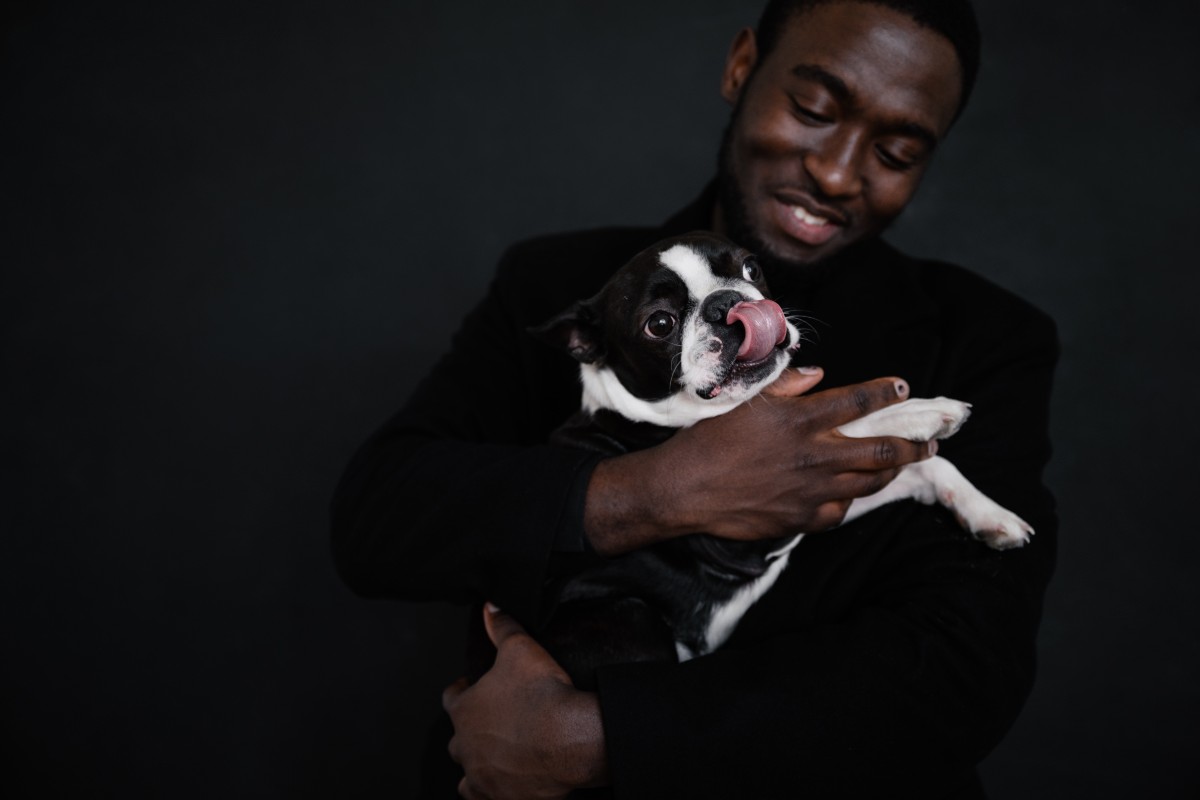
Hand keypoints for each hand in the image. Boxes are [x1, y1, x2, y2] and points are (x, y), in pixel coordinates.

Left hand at [443, 605, 608, 799]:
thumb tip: (489, 607)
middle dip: (469, 732)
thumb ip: (502, 626)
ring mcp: (481, 776)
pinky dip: (490, 793)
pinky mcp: (500, 798)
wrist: (568, 739)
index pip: (450, 698)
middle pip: (456, 741)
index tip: (468, 687)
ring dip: (476, 767)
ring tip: (491, 760)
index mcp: (465, 710)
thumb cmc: (542, 695)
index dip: (460, 691)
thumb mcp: (520, 648)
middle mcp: (466, 747)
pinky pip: (483, 799)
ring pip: (466, 777)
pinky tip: (502, 787)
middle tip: (488, 724)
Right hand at [585, 369, 934, 552]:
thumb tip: (819, 375)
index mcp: (801, 419)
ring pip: (869, 482)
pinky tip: (851, 494)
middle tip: (929, 441)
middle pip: (882, 450)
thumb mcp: (747, 400)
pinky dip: (850, 500)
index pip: (859, 402)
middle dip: (913, 444)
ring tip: (902, 464)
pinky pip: (840, 511)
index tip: (902, 387)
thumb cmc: (710, 439)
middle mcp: (815, 455)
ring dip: (892, 472)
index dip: (886, 393)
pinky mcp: (801, 518)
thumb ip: (787, 385)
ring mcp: (811, 491)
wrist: (686, 488)